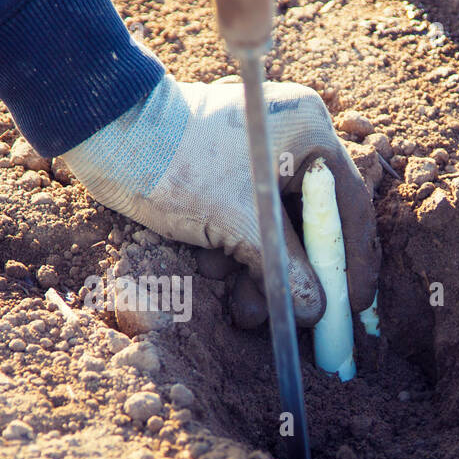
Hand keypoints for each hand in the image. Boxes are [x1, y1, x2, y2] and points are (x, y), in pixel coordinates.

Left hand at [58, 76, 379, 326]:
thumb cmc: (178, 164)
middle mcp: (289, 141)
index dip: (351, 262)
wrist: (107, 138)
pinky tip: (226, 284)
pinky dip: (239, 259)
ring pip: (276, 232)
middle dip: (299, 278)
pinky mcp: (225, 179)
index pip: (348, 205)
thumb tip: (318, 310)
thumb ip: (286, 267)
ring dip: (264, 277)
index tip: (351, 307)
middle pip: (312, 225)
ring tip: (247, 315)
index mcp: (307, 132)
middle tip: (303, 326)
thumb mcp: (241, 222)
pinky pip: (247, 228)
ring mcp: (256, 160)